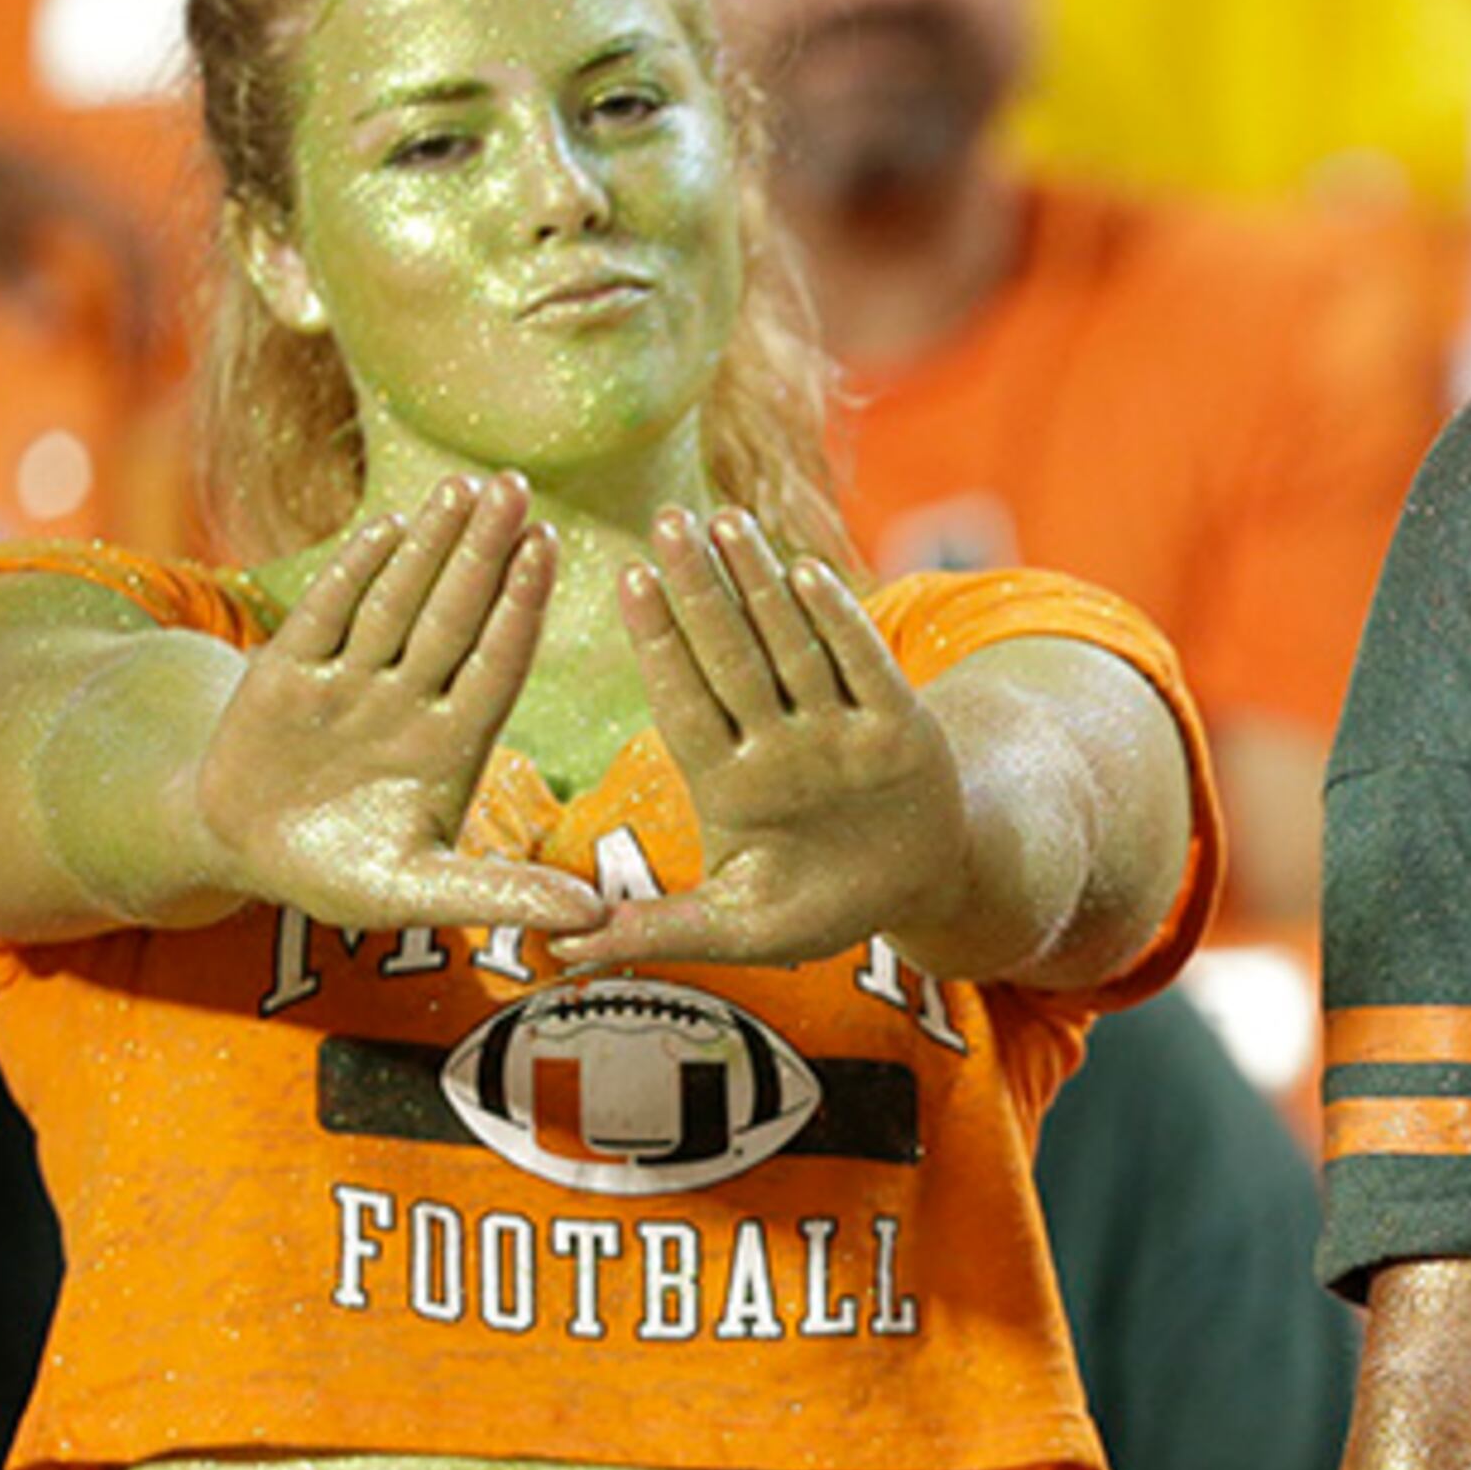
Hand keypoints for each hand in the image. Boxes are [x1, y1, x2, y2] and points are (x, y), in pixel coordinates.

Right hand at [192, 473, 605, 938]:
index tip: (547, 551)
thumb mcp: (421, 893)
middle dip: (483, 553)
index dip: (519, 607)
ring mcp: (350, 680)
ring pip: (397, 601)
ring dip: (430, 544)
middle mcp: (408, 700)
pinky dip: (353, 573)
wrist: (242, 853)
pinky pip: (326, 614)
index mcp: (452, 744)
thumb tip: (595, 918)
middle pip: (453, 615)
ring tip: (467, 486)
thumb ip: (502, 895)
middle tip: (518, 487)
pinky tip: (389, 527)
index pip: (496, 663)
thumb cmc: (340, 877)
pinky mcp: (287, 673)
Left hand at [554, 507, 972, 971]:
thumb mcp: (735, 929)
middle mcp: (777, 744)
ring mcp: (837, 731)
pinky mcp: (900, 730)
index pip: (684, 701)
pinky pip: (865, 667)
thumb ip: (652, 930)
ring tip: (727, 522)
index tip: (626, 583)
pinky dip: (841, 624)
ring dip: (761, 585)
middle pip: (732, 656)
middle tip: (664, 523)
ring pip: (792, 646)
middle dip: (699, 590)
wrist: (918, 892)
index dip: (659, 644)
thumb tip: (552, 947)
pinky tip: (808, 573)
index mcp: (728, 782)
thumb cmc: (820, 909)